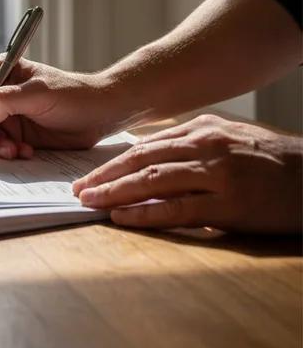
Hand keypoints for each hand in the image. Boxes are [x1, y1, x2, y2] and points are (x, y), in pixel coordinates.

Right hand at [0, 57, 125, 158]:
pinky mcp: (18, 134)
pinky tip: (27, 152)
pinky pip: (1, 147)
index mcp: (1, 71)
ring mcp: (8, 115)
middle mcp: (0, 93)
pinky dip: (9, 153)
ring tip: (15, 151)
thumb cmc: (74, 95)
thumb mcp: (38, 94)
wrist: (102, 114)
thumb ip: (5, 102)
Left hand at [72, 114, 302, 233]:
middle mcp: (205, 146)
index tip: (88, 175)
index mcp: (201, 129)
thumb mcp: (229, 138)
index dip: (113, 162)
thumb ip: (190, 143)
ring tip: (89, 202)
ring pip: (154, 180)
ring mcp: (217, 174)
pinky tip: (122, 218)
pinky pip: (178, 209)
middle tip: (78, 189)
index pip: (145, 145)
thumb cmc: (270, 161)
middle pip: (142, 159)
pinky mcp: (230, 204)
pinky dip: (145, 214)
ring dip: (116, 192)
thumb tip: (149, 153)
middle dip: (105, 176)